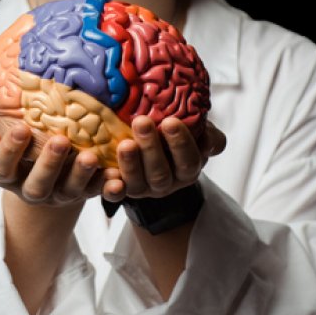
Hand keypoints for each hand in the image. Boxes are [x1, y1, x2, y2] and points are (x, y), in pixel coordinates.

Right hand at [0, 118, 114, 207]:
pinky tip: (117, 178)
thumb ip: (4, 125)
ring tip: (90, 156)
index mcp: (10, 174)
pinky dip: (108, 188)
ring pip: (69, 191)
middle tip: (61, 141)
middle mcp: (33, 190)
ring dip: (80, 174)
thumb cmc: (29, 142)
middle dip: (49, 164)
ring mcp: (60, 195)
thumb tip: (6, 112)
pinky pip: (98, 194)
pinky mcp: (85, 195)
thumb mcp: (14, 134)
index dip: (9, 150)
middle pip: (37, 185)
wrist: (52, 171)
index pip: (2, 166)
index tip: (21, 128)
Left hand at [107, 116, 224, 202]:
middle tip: (142, 122)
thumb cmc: (175, 137)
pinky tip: (106, 170)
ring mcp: (143, 189)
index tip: (171, 121)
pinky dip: (111, 186)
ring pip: (137, 183)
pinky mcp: (122, 190)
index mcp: (187, 170)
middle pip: (160, 173)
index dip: (181, 143)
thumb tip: (209, 140)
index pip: (189, 161)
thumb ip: (207, 135)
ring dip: (130, 163)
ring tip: (124, 143)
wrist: (152, 148)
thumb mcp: (196, 133)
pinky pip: (115, 193)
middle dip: (151, 148)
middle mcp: (167, 183)